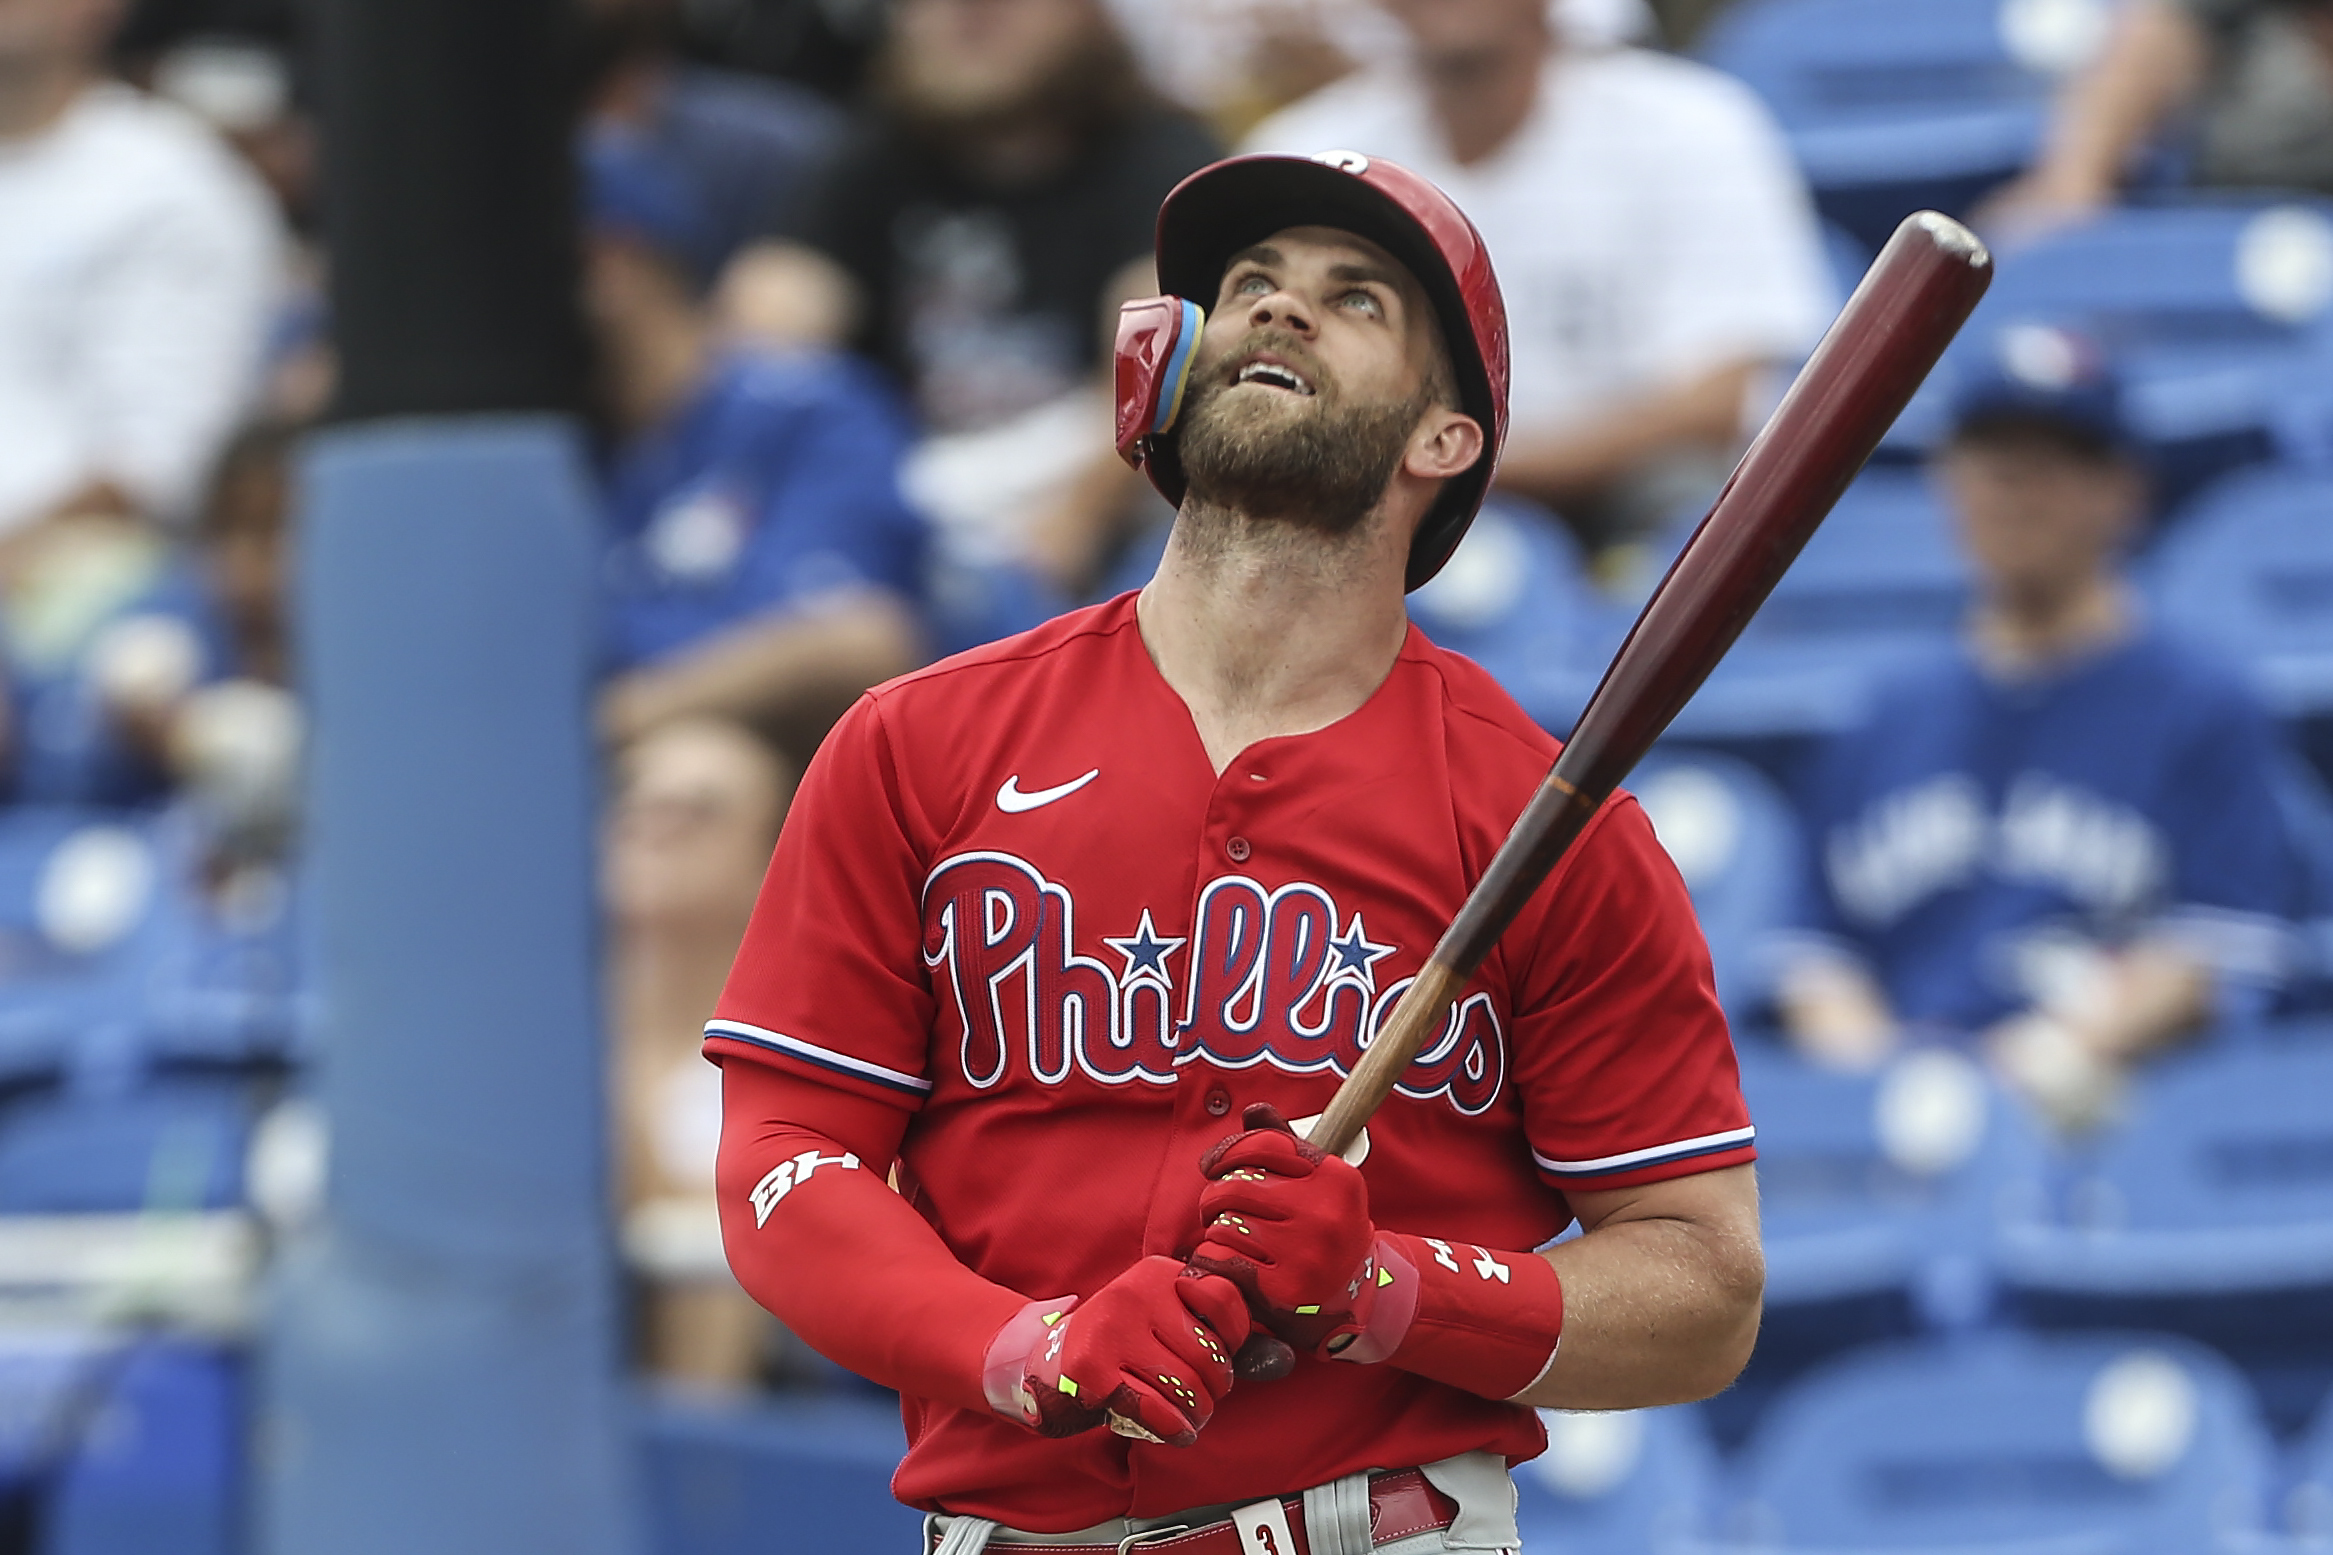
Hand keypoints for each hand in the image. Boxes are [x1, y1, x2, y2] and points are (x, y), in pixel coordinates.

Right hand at [983, 1257, 1250, 1447]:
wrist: (1047, 1362)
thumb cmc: (1124, 1346)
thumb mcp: (1172, 1328)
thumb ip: (1227, 1340)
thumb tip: (1286, 1358)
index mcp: (1161, 1272)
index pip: (1226, 1300)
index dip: (1234, 1341)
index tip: (1219, 1358)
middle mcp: (1135, 1290)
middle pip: (1209, 1353)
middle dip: (1216, 1389)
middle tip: (1206, 1400)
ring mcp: (1111, 1327)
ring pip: (1185, 1385)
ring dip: (1196, 1414)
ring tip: (1191, 1417)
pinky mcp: (1092, 1368)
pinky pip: (1153, 1408)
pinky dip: (1171, 1428)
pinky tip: (1174, 1431)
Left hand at [1190, 1103, 1383, 1358]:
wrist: (1357, 1299)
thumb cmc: (1326, 1231)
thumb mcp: (1318, 1184)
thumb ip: (1283, 1145)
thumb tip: (1256, 1110)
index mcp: (1334, 1177)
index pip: (1263, 1144)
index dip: (1227, 1151)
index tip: (1212, 1166)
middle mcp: (1325, 1212)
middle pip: (1236, 1186)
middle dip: (1215, 1198)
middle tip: (1218, 1212)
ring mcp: (1306, 1252)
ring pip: (1224, 1224)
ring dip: (1217, 1232)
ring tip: (1233, 1241)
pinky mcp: (1283, 1288)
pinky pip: (1220, 1259)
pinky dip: (1212, 1261)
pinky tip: (1227, 1265)